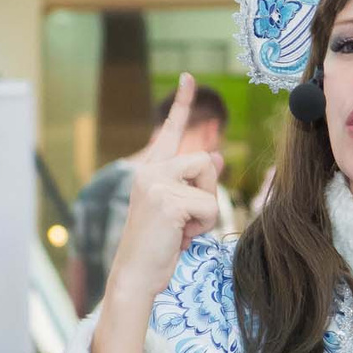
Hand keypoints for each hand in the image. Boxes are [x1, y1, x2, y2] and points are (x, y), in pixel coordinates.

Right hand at [103, 77, 225, 305]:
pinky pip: (208, 206)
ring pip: (209, 181)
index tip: (190, 77)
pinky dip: (202, 226)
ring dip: (205, 210)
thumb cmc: (157, 246)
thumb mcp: (180, 210)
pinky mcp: (165, 201)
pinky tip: (179, 237)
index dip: (182, 104)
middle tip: (185, 221)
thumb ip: (195, 182)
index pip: (169, 130)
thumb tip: (218, 156)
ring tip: (181, 229)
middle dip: (207, 193)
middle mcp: (150, 171)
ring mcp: (155, 183)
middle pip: (206, 161)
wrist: (134, 275)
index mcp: (151, 171)